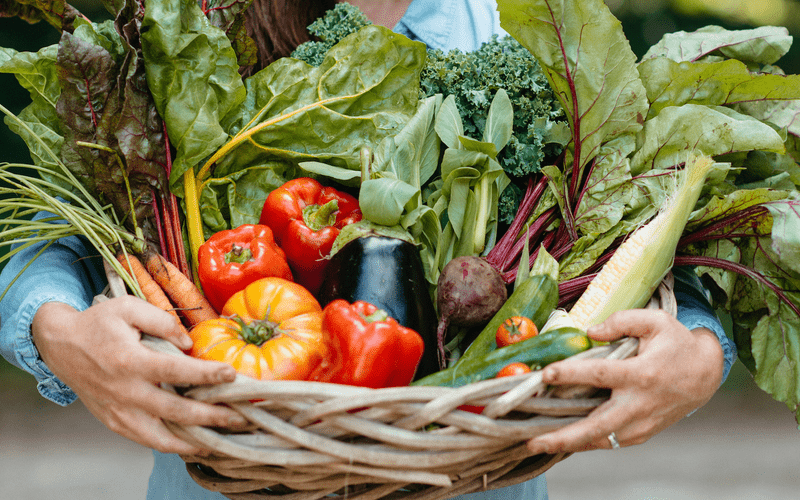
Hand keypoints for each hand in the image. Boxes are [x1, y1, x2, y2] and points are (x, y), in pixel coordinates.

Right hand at [32, 296, 246, 454]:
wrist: (61, 345)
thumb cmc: (99, 323)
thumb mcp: (129, 307)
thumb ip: (162, 321)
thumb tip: (189, 344)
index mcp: (129, 360)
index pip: (175, 371)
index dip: (206, 374)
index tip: (232, 374)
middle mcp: (125, 390)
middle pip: (174, 410)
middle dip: (209, 416)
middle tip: (239, 416)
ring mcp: (118, 411)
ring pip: (160, 436)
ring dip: (193, 440)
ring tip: (222, 439)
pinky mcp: (114, 422)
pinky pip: (146, 441)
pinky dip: (172, 446)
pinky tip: (195, 443)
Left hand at [526, 309, 723, 453]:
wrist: (705, 375)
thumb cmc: (676, 344)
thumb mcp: (656, 321)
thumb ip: (621, 321)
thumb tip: (588, 332)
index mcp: (642, 373)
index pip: (601, 374)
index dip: (572, 374)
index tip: (546, 373)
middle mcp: (640, 403)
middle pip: (597, 425)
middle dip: (564, 435)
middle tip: (533, 440)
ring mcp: (641, 424)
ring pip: (600, 439)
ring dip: (568, 444)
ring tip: (536, 444)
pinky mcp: (641, 434)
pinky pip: (608, 442)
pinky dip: (584, 444)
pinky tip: (559, 441)